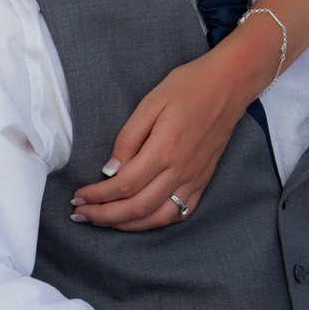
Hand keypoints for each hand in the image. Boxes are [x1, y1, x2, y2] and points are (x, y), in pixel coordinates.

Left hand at [70, 57, 246, 230]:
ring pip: (158, 217)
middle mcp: (181, 169)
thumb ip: (128, 138)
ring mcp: (195, 178)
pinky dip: (157, 221)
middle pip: (138, 207)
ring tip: (105, 221)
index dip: (98, 196)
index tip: (78, 196)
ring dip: (128, 224)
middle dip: (105, 216)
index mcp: (165, 149)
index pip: (124, 185)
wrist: (229, 84)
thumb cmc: (188, 87)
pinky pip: (181, 212)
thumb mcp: (150, 102)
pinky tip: (140, 218)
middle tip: (81, 214)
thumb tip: (110, 171)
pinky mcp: (204, 180)